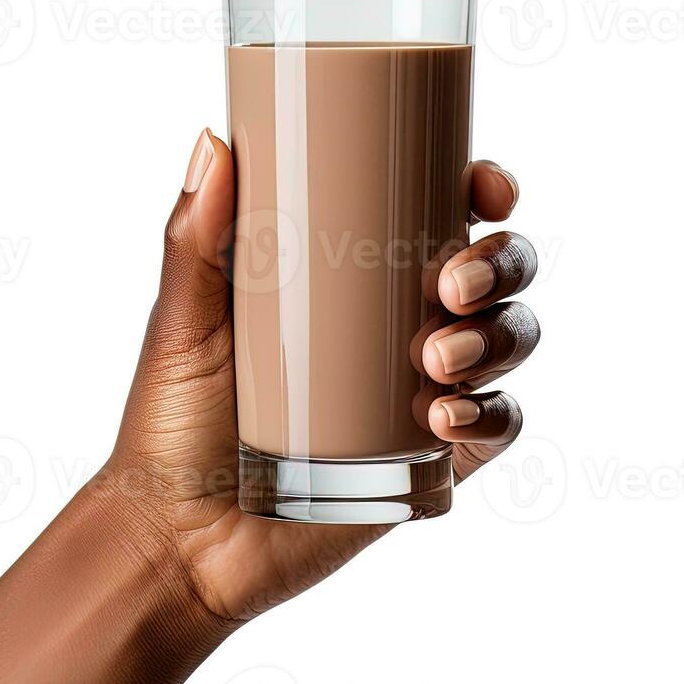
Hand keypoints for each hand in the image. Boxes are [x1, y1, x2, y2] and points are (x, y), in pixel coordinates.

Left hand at [105, 131, 538, 622]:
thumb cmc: (171, 426)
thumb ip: (195, 239)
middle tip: (450, 286)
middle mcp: (408, 327)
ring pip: (512, 341)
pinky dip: (491, 413)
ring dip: (498, 338)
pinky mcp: (436, 461)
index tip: (483, 186)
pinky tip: (444, 415)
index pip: (447, 216)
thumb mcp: (183, 323)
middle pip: (500, 274)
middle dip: (502, 264)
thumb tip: (214, 141)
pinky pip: (500, 426)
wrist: (175, 542)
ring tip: (438, 361)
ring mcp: (429, 394)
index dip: (485, 192)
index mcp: (362, 277)